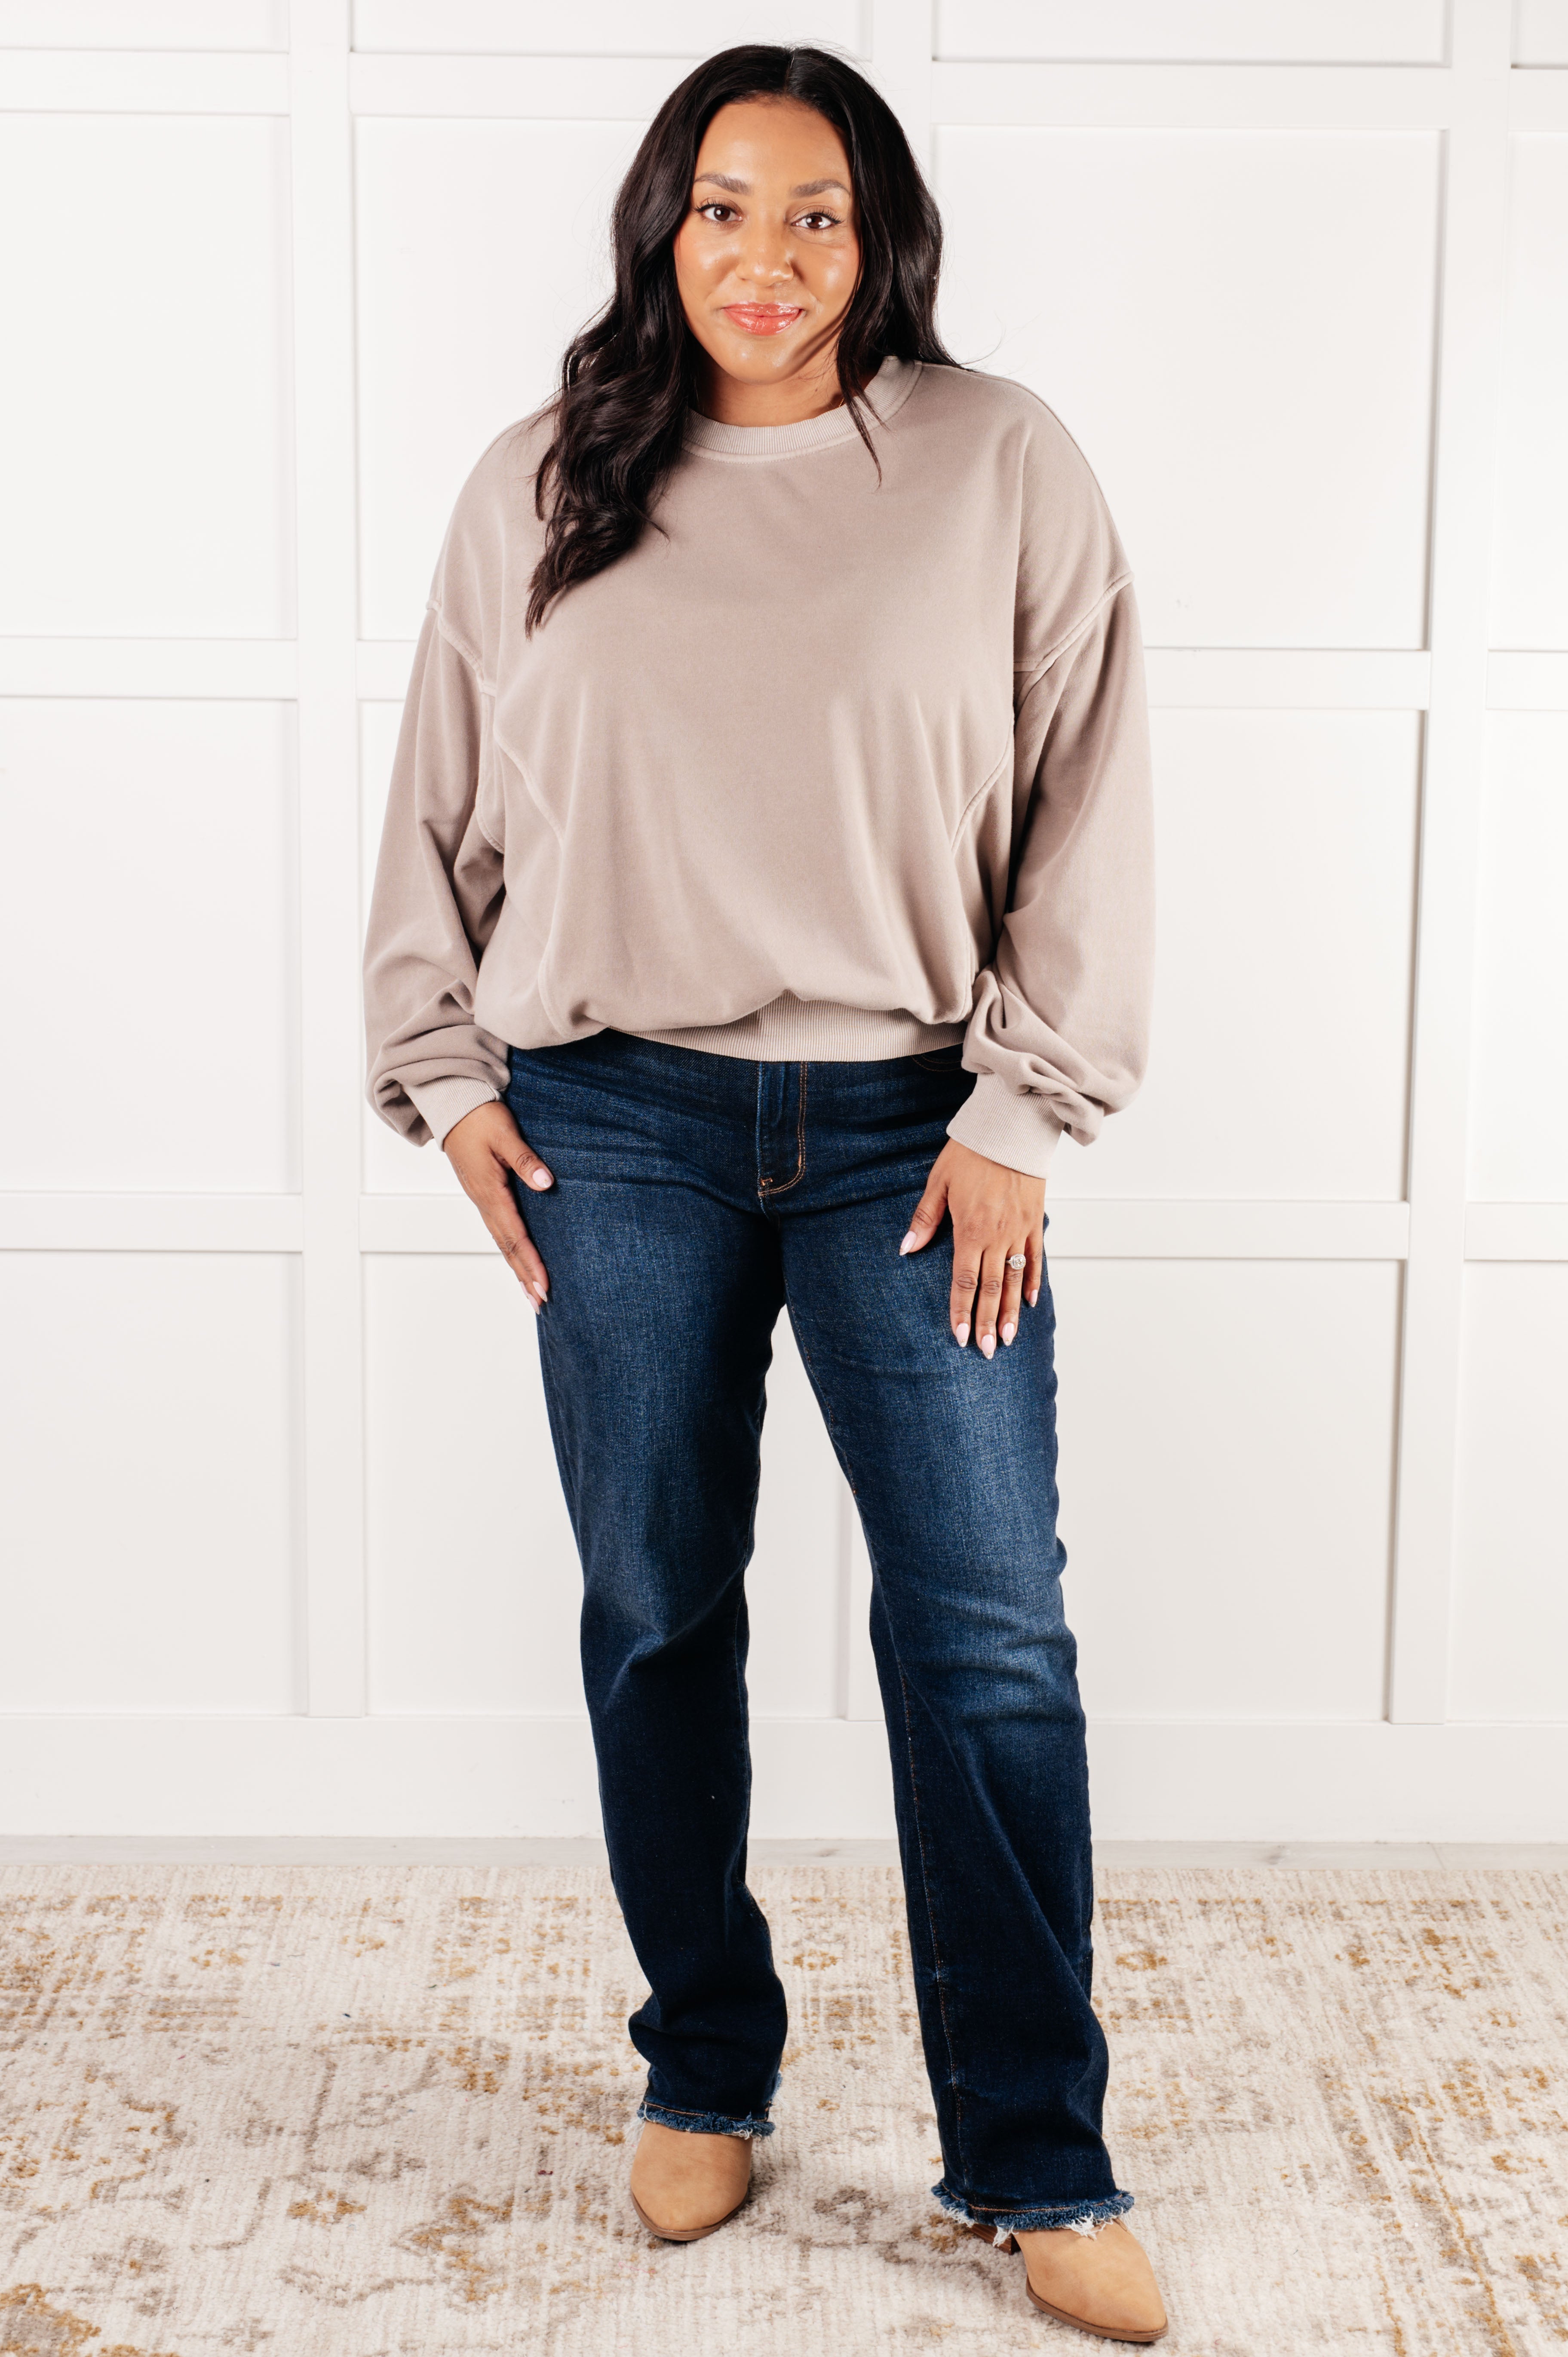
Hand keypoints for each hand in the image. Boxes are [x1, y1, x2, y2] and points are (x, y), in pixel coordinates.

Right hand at [443, 1099, 552, 1310]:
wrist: (452, 1108)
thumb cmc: (479, 1118)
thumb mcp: (505, 1133)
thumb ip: (525, 1160)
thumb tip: (546, 1183)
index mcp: (490, 1191)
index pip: (515, 1235)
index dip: (530, 1262)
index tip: (544, 1285)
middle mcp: (484, 1202)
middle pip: (507, 1247)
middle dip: (524, 1276)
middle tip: (541, 1303)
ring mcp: (481, 1201)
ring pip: (502, 1242)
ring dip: (517, 1268)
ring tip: (532, 1294)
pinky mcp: (483, 1196)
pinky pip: (498, 1230)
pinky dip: (510, 1251)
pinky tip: (518, 1261)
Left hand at [899, 1138, 1044, 1358]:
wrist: (1011, 1129)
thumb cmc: (971, 1152)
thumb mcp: (938, 1181)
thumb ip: (925, 1218)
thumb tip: (907, 1248)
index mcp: (970, 1230)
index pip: (963, 1281)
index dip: (960, 1311)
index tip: (959, 1337)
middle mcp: (997, 1236)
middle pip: (990, 1289)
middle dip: (985, 1323)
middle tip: (984, 1351)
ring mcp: (1019, 1231)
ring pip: (1014, 1281)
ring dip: (1008, 1311)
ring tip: (1006, 1338)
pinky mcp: (1034, 1222)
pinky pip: (1036, 1259)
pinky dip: (1033, 1282)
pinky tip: (1028, 1303)